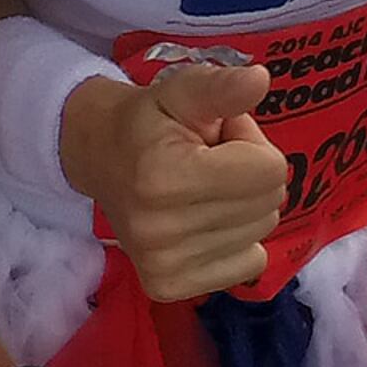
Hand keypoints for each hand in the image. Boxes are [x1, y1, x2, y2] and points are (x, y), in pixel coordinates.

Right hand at [58, 65, 295, 302]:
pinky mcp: (168, 288)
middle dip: (248, 174)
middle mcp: (164, 230)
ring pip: (261, 233)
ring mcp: (165, 265)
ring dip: (242, 206)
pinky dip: (238, 241)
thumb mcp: (181, 92)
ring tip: (204, 187)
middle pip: (269, 203)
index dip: (249, 142)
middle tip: (210, 160)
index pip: (269, 170)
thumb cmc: (147, 121)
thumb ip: (221, 87)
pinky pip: (250, 265)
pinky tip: (203, 221)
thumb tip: (261, 79)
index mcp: (166, 177)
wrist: (97, 157)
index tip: (217, 136)